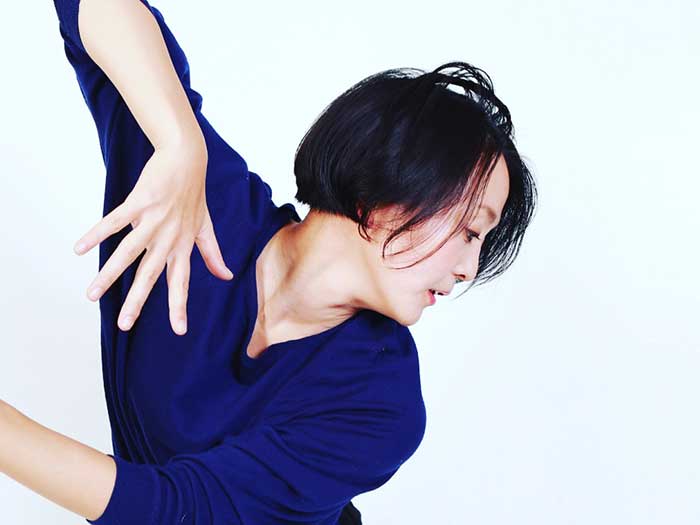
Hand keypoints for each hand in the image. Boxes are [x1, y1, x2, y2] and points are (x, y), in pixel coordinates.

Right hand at [73, 139, 233, 335]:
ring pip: (129, 252)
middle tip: (123, 325)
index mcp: (183, 245)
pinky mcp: (140, 202)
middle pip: (151, 274)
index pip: (181, 281)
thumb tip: (227, 276)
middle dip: (137, 301)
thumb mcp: (206, 227)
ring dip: (109, 274)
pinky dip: (97, 234)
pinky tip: (80, 248)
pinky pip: (115, 221)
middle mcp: (169, 237)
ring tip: (91, 294)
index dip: (180, 305)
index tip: (179, 330)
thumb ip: (213, 254)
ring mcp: (154, 220)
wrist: (187, 159)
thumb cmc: (194, 194)